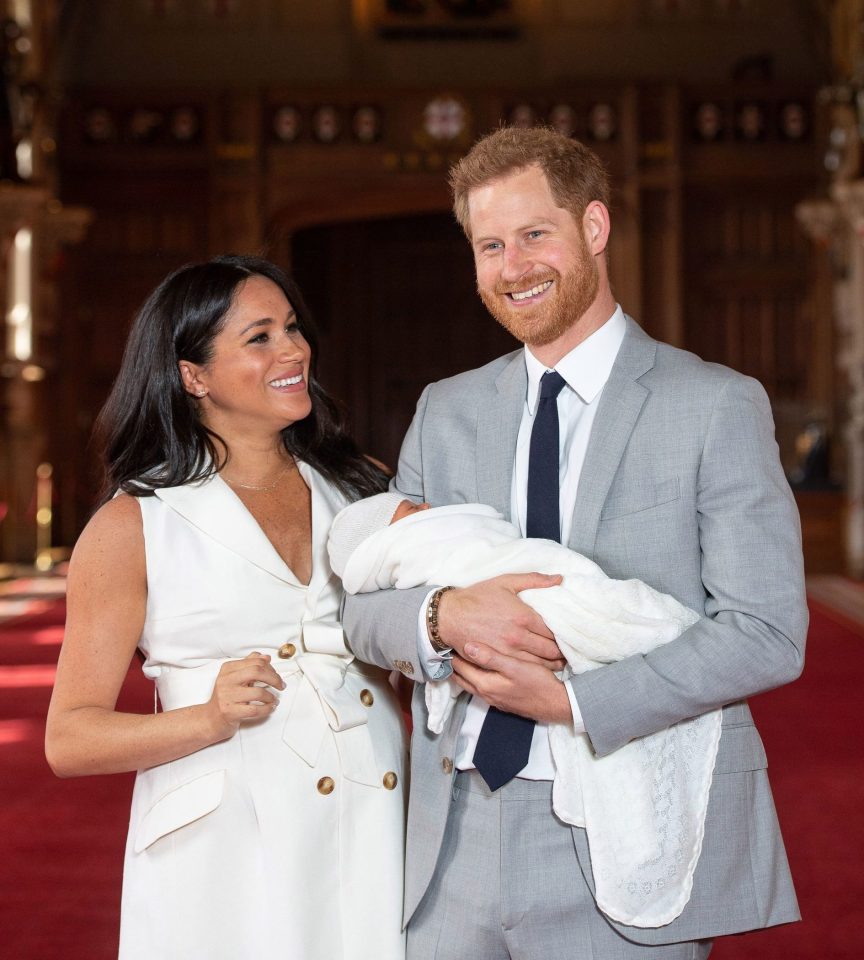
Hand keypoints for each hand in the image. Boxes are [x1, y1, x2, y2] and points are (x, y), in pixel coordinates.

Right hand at [205, 652, 285, 741]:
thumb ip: (250, 665)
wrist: (211, 719)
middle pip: (257, 671)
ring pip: (258, 692)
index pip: (256, 661)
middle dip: (274, 678)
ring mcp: (227, 696)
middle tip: (281, 685)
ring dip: (271, 697)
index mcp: (228, 669)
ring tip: (273, 699)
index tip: (276, 676)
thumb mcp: (235, 677)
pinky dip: (267, 709)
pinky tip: (270, 708)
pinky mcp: (230, 712)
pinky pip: (255, 709)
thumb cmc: (226, 697)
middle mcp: (226, 680)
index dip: (271, 668)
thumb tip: (266, 657)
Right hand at [436, 573, 565, 668]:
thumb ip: (535, 580)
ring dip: (553, 664)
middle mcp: (519, 636)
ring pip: (540, 663)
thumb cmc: (477, 597)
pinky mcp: (499, 661)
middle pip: (550, 650)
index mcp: (524, 616)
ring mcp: (509, 651)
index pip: (554, 631)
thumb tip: (560, 579)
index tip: (570, 636)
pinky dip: (536, 670)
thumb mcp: (506, 582)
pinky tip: (541, 669)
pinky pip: (523, 669)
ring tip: (560, 663)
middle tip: (568, 652)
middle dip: (562, 652)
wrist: (450, 616)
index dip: (565, 635)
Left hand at [451, 643, 571, 723]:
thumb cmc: (537, 683)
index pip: (460, 667)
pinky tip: (478, 666)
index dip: (451, 652)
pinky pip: (480, 685)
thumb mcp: (515, 667)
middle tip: (447, 643)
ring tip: (458, 653)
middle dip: (453, 662)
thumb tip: (467, 646)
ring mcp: (493, 698)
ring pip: (470, 681)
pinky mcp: (501, 699)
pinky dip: (474, 674)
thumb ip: (491, 657)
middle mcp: (485, 693)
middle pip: (461, 676)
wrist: (557, 705)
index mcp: (485, 684)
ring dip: (463, 669)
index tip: (445, 638)